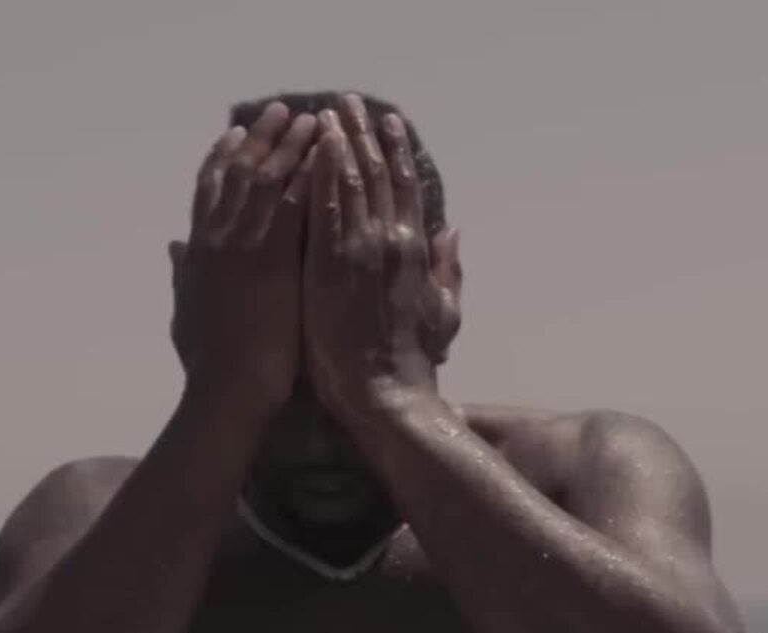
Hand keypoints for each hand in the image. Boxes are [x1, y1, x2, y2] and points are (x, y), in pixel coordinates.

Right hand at [170, 103, 318, 420]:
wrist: (227, 392)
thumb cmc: (209, 364)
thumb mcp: (184, 310)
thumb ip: (181, 273)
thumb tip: (174, 245)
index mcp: (198, 250)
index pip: (209, 188)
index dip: (224, 156)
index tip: (238, 131)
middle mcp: (217, 238)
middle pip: (239, 172)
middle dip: (261, 138)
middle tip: (282, 111)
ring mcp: (244, 246)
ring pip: (268, 179)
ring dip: (290, 145)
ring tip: (312, 120)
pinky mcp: (273, 259)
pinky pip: (295, 204)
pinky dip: (311, 175)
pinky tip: (329, 156)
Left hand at [302, 96, 461, 419]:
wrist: (385, 394)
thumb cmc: (413, 360)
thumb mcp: (444, 310)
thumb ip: (449, 267)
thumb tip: (452, 231)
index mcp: (416, 250)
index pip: (404, 187)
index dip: (395, 150)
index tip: (385, 121)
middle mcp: (390, 240)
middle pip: (375, 174)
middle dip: (362, 134)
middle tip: (347, 102)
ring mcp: (358, 250)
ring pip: (349, 182)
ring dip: (338, 143)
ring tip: (328, 114)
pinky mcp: (329, 265)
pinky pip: (323, 208)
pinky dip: (320, 174)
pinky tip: (315, 149)